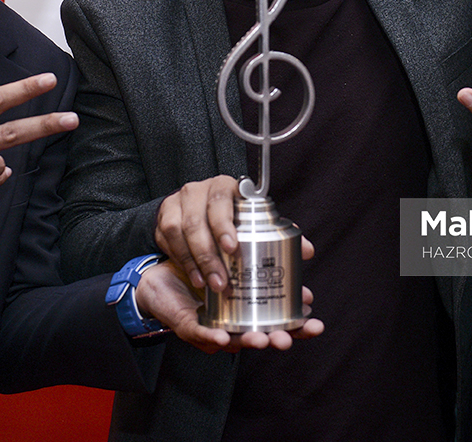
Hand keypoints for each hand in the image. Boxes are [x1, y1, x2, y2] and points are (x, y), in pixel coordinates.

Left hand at [135, 260, 323, 353]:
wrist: (160, 273)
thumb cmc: (202, 267)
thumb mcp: (236, 255)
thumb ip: (263, 250)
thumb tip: (306, 246)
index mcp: (248, 310)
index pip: (279, 323)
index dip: (298, 327)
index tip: (314, 323)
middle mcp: (233, 324)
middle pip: (260, 337)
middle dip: (278, 340)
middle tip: (289, 337)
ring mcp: (212, 328)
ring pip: (234, 341)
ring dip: (249, 341)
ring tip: (262, 339)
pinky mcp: (189, 326)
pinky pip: (201, 334)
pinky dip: (213, 338)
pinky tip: (223, 338)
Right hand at [155, 176, 314, 291]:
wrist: (193, 215)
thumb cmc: (230, 220)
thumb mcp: (252, 223)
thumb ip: (278, 236)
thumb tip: (308, 252)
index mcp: (226, 186)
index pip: (223, 199)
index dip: (225, 223)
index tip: (232, 248)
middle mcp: (200, 190)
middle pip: (199, 219)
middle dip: (209, 253)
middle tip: (222, 281)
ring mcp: (178, 201)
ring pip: (181, 230)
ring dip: (196, 261)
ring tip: (210, 284)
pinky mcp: (164, 216)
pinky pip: (169, 239)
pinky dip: (184, 261)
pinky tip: (196, 276)